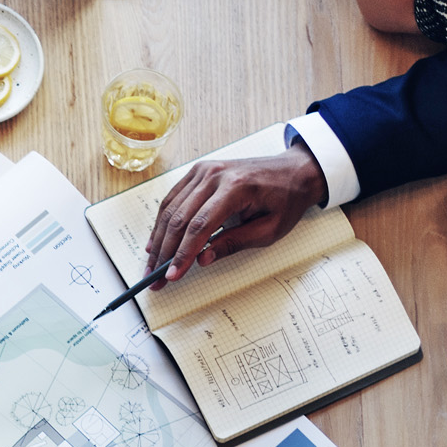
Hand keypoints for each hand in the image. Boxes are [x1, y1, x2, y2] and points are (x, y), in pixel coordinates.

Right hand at [143, 145, 327, 288]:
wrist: (294, 171)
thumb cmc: (286, 200)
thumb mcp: (269, 229)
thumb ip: (235, 243)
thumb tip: (203, 259)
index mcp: (235, 188)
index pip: (199, 226)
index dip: (183, 254)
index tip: (172, 275)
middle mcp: (214, 175)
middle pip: (180, 218)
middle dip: (165, 251)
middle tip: (155, 277)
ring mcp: (204, 170)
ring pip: (171, 209)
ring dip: (159, 239)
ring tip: (152, 264)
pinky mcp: (199, 171)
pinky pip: (174, 198)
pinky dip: (163, 221)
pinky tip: (156, 240)